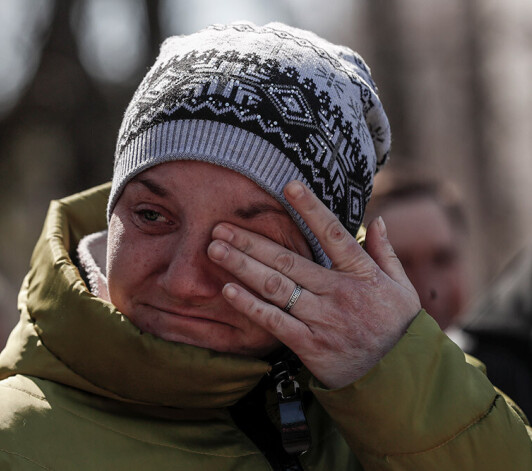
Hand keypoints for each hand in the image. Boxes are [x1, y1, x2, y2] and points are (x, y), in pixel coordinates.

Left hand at [207, 181, 421, 388]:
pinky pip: (274, 321)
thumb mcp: (402, 289)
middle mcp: (339, 293)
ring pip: (276, 287)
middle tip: (221, 226)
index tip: (289, 186)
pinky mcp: (309, 345)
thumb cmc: (396, 328)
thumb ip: (386, 253)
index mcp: (361, 274)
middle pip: (289, 260)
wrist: (394, 378)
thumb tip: (379, 219)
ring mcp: (323, 320)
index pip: (334, 235)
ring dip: (242, 267)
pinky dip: (250, 305)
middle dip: (252, 241)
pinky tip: (228, 289)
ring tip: (215, 250)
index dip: (312, 209)